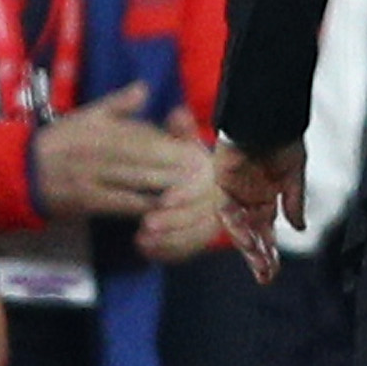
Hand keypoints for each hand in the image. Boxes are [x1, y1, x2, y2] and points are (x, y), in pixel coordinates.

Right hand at [30, 84, 198, 219]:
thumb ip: (118, 104)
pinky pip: (120, 204)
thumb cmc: (61, 142)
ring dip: (166, 185)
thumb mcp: (86, 116)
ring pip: (136, 180)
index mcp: (101, 129)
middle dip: (175, 165)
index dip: (171, 143)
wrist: (22, 171)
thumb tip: (144, 88)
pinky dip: (143, 207)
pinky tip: (164, 209)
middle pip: (145, 157)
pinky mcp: (87, 200)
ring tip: (193, 189)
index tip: (195, 150)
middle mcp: (98, 151)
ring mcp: (92, 177)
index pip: (143, 135)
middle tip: (204, 171)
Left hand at [131, 109, 224, 265]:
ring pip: (197, 236)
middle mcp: (224, 199)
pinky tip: (145, 247)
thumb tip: (178, 114)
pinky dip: (167, 251)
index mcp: (220, 175)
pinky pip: (189, 249)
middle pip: (205, 217)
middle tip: (147, 223)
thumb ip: (181, 130)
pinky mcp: (202, 237)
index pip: (210, 189)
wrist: (193, 181)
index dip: (187, 195)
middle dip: (174, 222)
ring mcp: (215, 221)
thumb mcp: (182, 139)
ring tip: (142, 236)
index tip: (163, 200)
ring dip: (169, 239)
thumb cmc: (183, 157)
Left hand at [215, 140, 307, 286]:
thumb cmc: (282, 140)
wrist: (265, 119)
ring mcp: (236, 193)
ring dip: (249, 247)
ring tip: (259, 265)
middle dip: (259, 257)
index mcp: (267, 198)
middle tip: (266, 278)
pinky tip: (248, 241)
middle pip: (252, 235)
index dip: (269, 252)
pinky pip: (227, 211)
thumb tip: (299, 228)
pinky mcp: (222, 184)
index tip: (273, 271)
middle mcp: (250, 199)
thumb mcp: (294, 174)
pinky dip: (237, 226)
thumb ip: (294, 201)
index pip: (266, 231)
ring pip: (240, 228)